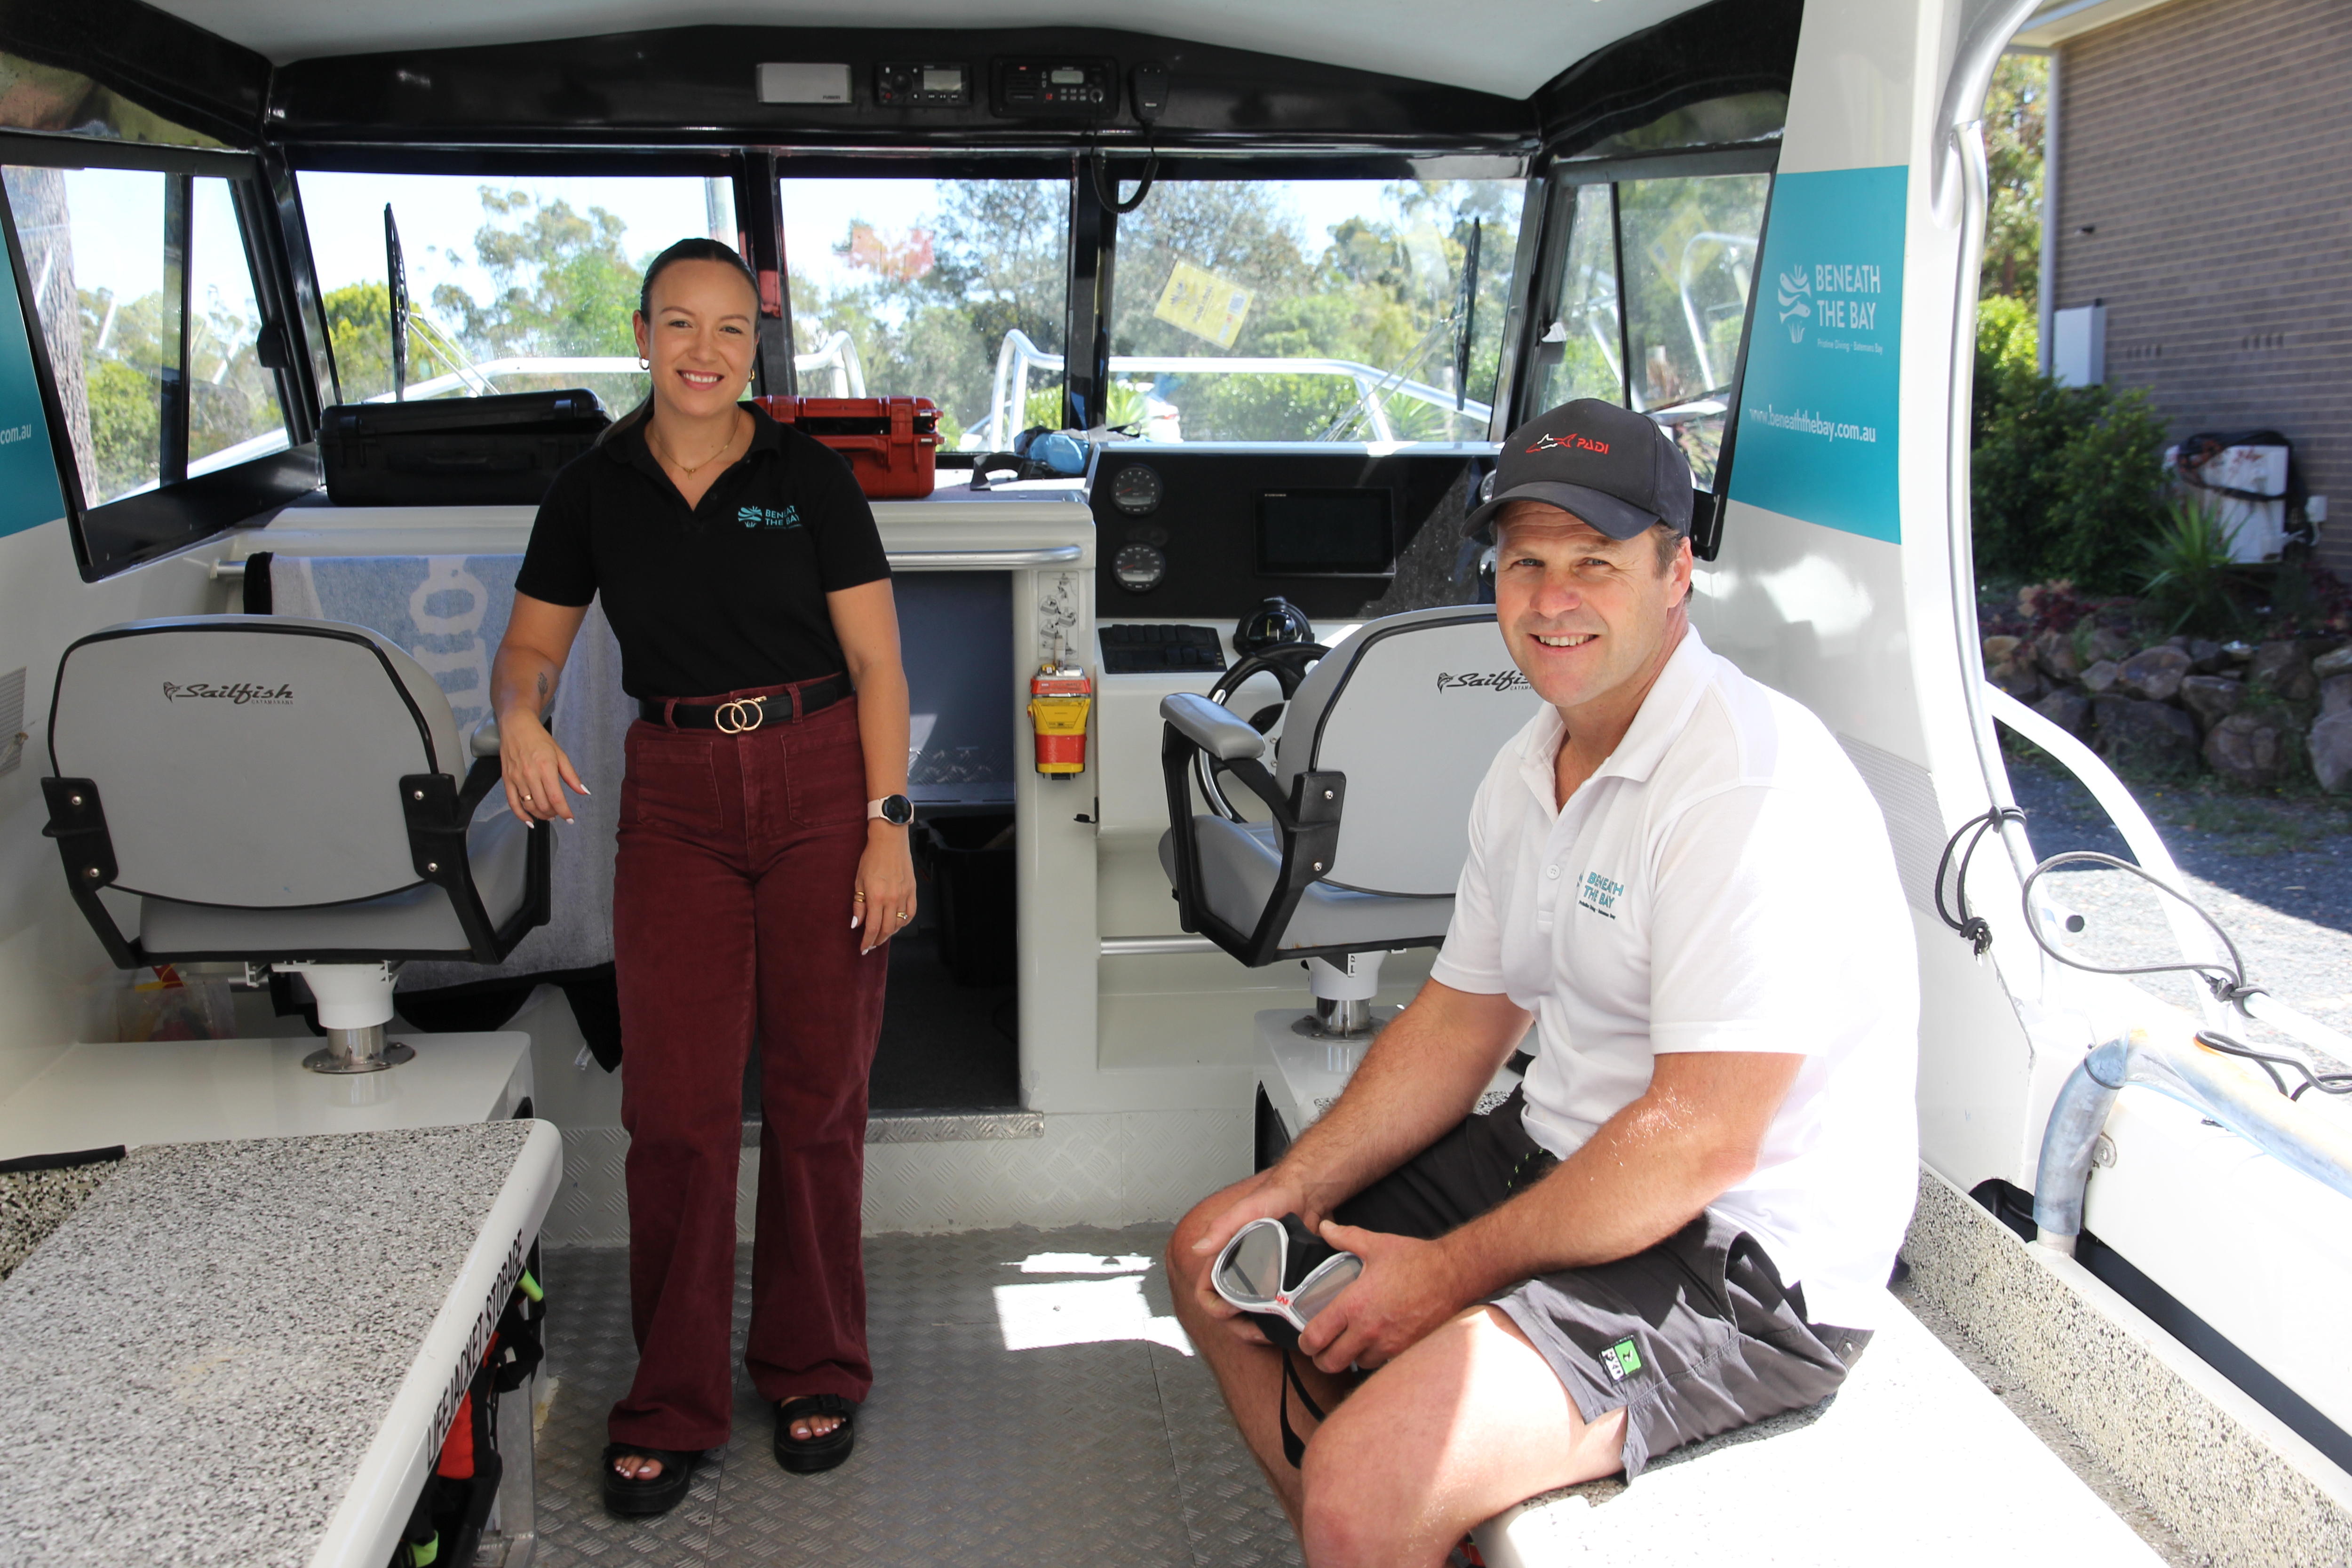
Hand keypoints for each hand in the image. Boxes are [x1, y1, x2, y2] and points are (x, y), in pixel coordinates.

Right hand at [499, 712, 588, 825]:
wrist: (516, 727)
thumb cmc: (539, 739)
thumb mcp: (560, 755)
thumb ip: (571, 776)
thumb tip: (583, 792)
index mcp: (546, 767)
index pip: (556, 797)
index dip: (564, 811)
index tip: (570, 819)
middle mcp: (530, 774)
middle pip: (543, 805)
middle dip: (554, 814)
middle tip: (559, 814)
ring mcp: (516, 778)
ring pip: (529, 805)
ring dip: (541, 815)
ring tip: (548, 815)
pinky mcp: (506, 780)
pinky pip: (512, 802)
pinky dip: (521, 815)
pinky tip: (530, 821)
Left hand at [853, 824, 917, 954]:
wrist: (889, 841)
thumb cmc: (871, 858)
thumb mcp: (858, 881)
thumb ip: (858, 904)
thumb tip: (856, 924)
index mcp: (876, 897)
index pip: (872, 928)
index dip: (867, 941)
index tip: (863, 948)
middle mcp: (892, 899)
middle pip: (887, 929)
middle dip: (878, 940)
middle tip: (871, 945)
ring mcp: (904, 895)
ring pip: (899, 923)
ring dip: (890, 933)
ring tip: (882, 935)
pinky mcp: (912, 890)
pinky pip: (910, 913)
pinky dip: (904, 922)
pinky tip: (897, 924)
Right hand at [1184, 1168, 1319, 1344]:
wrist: (1309, 1195)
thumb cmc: (1276, 1196)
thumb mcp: (1246, 1210)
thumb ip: (1222, 1228)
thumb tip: (1198, 1248)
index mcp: (1225, 1258)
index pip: (1207, 1294)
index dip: (1217, 1309)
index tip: (1235, 1311)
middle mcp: (1241, 1272)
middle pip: (1230, 1313)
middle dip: (1242, 1327)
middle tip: (1261, 1332)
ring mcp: (1263, 1279)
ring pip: (1253, 1315)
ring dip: (1261, 1327)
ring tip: (1277, 1330)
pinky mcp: (1284, 1282)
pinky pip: (1276, 1308)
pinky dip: (1280, 1318)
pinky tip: (1290, 1320)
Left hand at [1295, 1221, 1470, 1374]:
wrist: (1453, 1275)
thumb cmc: (1415, 1260)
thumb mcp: (1376, 1244)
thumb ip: (1345, 1237)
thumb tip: (1325, 1228)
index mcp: (1354, 1305)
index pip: (1316, 1337)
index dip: (1305, 1343)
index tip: (1305, 1340)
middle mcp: (1368, 1330)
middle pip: (1331, 1363)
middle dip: (1321, 1359)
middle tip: (1321, 1351)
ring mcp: (1389, 1344)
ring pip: (1357, 1365)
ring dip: (1350, 1358)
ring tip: (1350, 1345)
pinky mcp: (1406, 1351)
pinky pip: (1383, 1364)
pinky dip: (1375, 1358)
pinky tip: (1375, 1344)